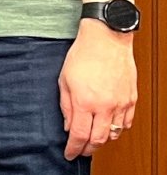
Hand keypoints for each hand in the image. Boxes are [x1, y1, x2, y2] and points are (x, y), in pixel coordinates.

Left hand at [61, 22, 137, 158]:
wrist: (107, 39)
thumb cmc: (83, 55)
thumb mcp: (63, 80)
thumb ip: (66, 106)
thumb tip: (68, 126)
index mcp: (85, 102)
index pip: (79, 135)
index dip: (73, 148)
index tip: (69, 154)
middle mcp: (105, 106)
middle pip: (98, 139)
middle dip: (88, 149)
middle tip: (82, 150)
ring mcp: (120, 103)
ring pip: (115, 134)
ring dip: (103, 140)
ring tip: (94, 138)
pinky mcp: (131, 99)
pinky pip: (126, 123)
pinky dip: (118, 129)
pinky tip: (109, 126)